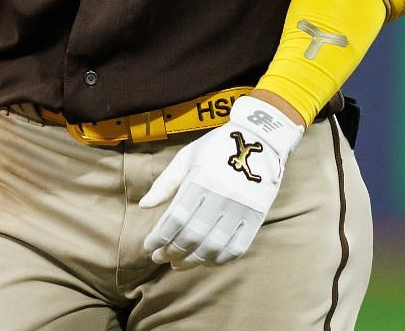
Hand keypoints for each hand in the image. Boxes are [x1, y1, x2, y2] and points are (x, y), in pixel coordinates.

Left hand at [140, 96, 304, 267]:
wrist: (260, 140)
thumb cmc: (216, 147)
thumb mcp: (186, 158)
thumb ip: (165, 183)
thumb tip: (144, 207)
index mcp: (201, 180)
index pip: (176, 218)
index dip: (160, 237)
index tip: (148, 247)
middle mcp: (222, 197)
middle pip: (193, 235)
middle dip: (172, 251)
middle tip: (159, 258)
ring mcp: (242, 208)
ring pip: (214, 245)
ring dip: (193, 260)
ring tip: (178, 263)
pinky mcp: (257, 216)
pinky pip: (238, 246)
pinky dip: (220, 258)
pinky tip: (205, 261)